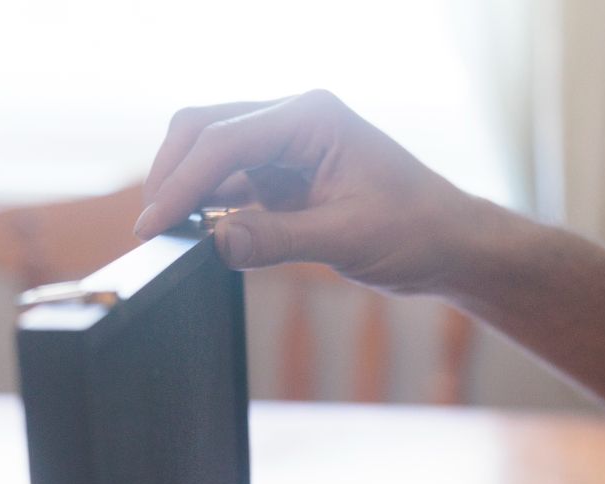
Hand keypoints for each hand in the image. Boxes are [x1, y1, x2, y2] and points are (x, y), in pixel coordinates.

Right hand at [132, 89, 478, 293]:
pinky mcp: (284, 174)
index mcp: (312, 118)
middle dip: (172, 176)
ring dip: (187, 190)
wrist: (452, 245)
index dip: (181, 183)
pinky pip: (230, 181)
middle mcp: (294, 120)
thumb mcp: (347, 240)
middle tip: (153, 230)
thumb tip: (215, 242)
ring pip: (211, 154)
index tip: (153, 224)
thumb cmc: (417, 232)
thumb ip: (278, 239)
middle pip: (204, 130)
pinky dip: (209, 205)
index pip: (224, 140)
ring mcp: (286, 144)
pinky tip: (198, 234)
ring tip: (170, 235)